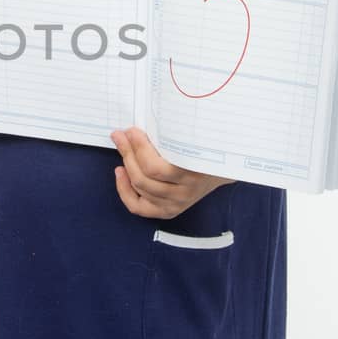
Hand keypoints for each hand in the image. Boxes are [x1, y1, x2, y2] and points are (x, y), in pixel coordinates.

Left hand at [111, 127, 231, 218]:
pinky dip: (124, 190)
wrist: (216, 171)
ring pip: (139, 187)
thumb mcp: (193, 141)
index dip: (139, 147)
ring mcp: (174, 204)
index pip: (155, 168)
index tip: (131, 131)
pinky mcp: (166, 211)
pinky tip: (121, 173)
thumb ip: (170, 134)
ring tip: (122, 147)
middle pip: (144, 177)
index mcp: (193, 174)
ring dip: (126, 165)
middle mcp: (184, 193)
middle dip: (128, 152)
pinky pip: (137, 206)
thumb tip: (139, 127)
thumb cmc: (202, 151)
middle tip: (120, 135)